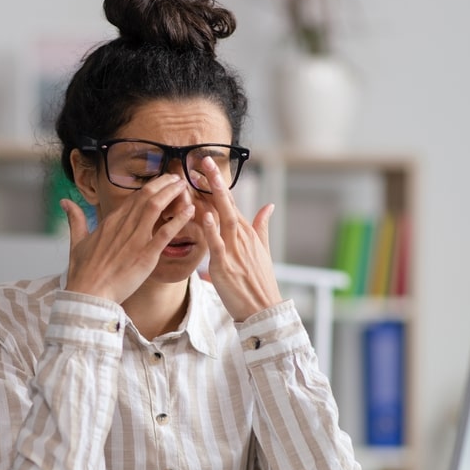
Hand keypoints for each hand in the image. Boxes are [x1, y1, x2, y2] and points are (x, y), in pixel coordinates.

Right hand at [61, 174, 195, 303]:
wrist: (89, 293)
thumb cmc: (83, 272)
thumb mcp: (77, 242)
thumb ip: (75, 219)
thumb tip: (65, 202)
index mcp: (110, 222)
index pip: (134, 197)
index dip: (150, 187)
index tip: (162, 182)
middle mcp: (123, 225)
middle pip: (147, 195)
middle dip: (164, 183)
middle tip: (177, 177)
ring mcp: (135, 239)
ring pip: (156, 206)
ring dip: (172, 193)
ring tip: (184, 186)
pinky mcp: (146, 255)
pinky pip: (166, 233)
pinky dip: (179, 220)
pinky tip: (191, 211)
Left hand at [199, 158, 282, 320]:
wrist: (263, 308)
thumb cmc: (260, 281)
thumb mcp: (264, 249)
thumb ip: (262, 226)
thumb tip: (268, 206)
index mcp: (247, 231)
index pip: (230, 202)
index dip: (217, 184)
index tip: (205, 167)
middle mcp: (241, 236)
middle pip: (226, 203)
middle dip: (214, 181)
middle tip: (201, 160)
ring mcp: (234, 249)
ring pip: (221, 217)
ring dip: (211, 196)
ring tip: (200, 177)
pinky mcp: (225, 265)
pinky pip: (217, 244)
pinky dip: (211, 229)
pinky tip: (205, 215)